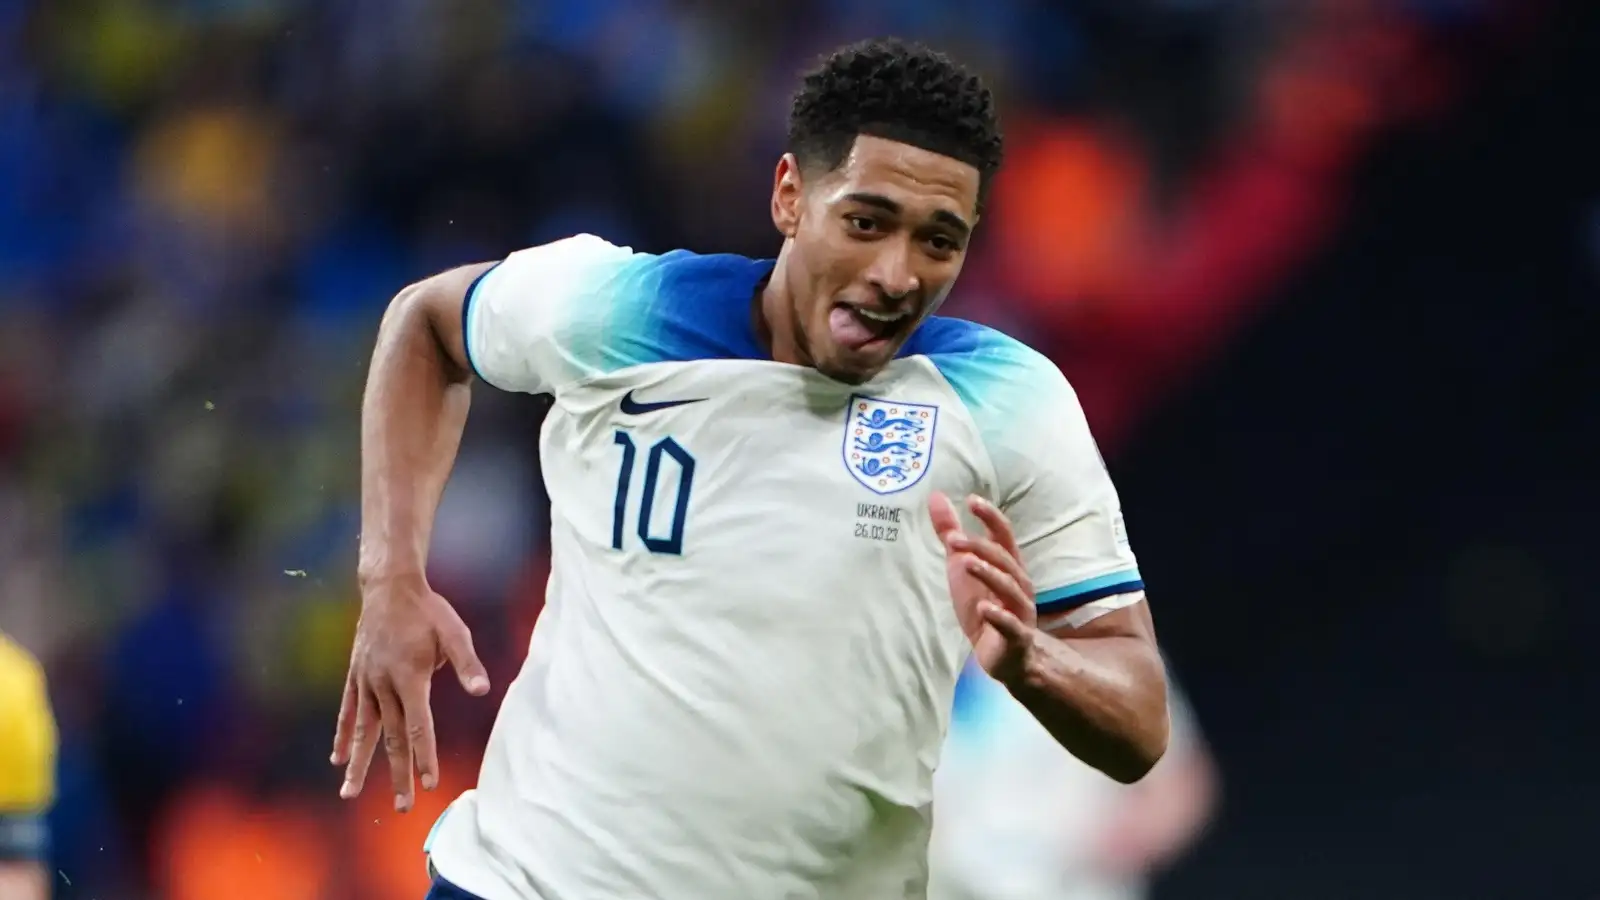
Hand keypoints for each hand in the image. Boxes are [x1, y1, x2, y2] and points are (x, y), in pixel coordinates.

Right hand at [331, 576, 489, 811]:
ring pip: (363, 731)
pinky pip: (347, 711)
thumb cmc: (428, 610)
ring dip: (359, 764)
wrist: (389, 587)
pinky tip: (337, 758)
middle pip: (393, 737)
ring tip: (349, 794)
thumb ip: (466, 663)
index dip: (425, 755)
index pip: (419, 725)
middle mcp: (383, 684)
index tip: (429, 783)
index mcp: (410, 677)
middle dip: (399, 773)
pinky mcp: (355, 676)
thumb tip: (483, 690)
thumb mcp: (454, 631)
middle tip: (402, 806)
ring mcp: (366, 682)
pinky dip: (343, 735)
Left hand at [928, 492, 1037, 681]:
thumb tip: (936, 497)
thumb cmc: (985, 606)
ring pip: (1009, 587)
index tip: (972, 500)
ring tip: (967, 563)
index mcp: (1008, 564)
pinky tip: (985, 609)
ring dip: (989, 573)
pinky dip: (999, 615)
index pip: (1003, 535)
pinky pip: (1011, 624)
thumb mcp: (962, 568)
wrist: (1004, 656)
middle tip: (953, 539)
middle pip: (1004, 559)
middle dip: (980, 546)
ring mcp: (1020, 611)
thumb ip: (952, 535)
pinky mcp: (1017, 637)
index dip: (990, 517)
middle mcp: (1019, 583)